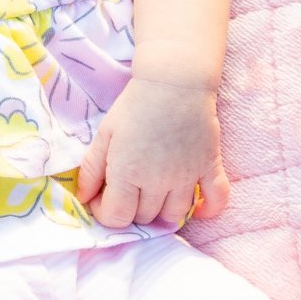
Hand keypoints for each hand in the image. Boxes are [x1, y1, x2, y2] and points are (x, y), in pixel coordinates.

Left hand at [75, 76, 232, 229]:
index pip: (117, 217)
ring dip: (161, 212)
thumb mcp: (104, 135)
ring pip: (174, 215)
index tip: (103, 198)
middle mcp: (159, 182)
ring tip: (153, 194)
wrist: (174, 82)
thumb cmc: (134, 106)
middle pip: (144, 217)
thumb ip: (91, 170)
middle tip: (126, 190)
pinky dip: (208, 209)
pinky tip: (197, 206)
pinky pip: (216, 200)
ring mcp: (187, 177)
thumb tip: (83, 199)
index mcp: (128, 173)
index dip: (105, 213)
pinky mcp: (210, 167)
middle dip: (130, 209)